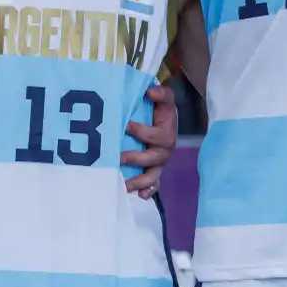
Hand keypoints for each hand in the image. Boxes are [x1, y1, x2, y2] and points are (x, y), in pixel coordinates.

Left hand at [122, 83, 178, 198]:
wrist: (164, 120)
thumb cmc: (161, 110)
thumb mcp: (164, 99)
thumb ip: (161, 93)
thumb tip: (149, 91)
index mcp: (167, 133)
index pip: (157, 135)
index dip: (142, 132)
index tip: (126, 126)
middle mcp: (164, 151)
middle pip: (154, 159)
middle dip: (136, 159)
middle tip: (119, 157)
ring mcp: (159, 164)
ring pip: (152, 176)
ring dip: (139, 181)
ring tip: (124, 185)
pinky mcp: (154, 172)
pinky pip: (153, 185)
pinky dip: (148, 191)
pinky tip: (140, 196)